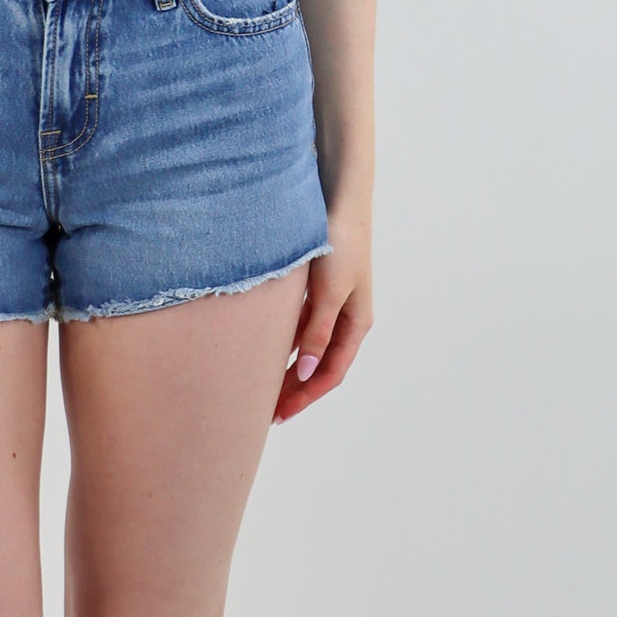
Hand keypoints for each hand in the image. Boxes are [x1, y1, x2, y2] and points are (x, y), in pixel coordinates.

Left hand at [275, 203, 370, 423]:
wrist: (338, 201)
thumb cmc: (339, 245)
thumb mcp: (329, 293)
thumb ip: (318, 332)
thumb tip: (305, 371)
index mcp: (356, 323)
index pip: (330, 373)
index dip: (306, 396)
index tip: (280, 415)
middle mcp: (345, 319)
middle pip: (318, 366)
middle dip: (295, 390)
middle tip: (266, 413)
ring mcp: (330, 305)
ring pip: (306, 348)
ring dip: (287, 369)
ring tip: (260, 388)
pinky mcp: (315, 290)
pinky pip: (298, 327)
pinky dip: (283, 344)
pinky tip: (262, 352)